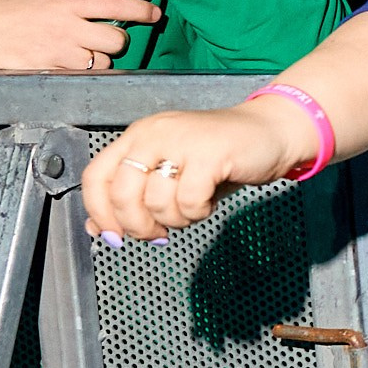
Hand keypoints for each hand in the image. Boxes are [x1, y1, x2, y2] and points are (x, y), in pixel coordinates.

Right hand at [0, 0, 159, 72]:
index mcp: (66, 2)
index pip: (117, 5)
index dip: (142, 10)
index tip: (153, 13)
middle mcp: (67, 29)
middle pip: (116, 41)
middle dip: (117, 40)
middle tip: (106, 36)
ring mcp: (57, 53)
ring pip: (99, 64)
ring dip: (97, 60)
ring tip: (83, 52)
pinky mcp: (45, 72)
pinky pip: (75, 77)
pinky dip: (77, 73)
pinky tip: (66, 64)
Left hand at [83, 95, 314, 241]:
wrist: (271, 132)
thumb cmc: (220, 157)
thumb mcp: (171, 176)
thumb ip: (135, 197)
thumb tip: (98, 229)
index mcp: (139, 136)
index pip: (96, 176)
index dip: (100, 213)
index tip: (115, 236)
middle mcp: (154, 133)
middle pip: (122, 193)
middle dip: (137, 225)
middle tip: (158, 233)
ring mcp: (182, 140)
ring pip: (157, 202)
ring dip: (176, 219)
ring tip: (193, 208)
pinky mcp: (210, 153)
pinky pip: (189, 201)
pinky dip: (199, 212)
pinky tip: (209, 202)